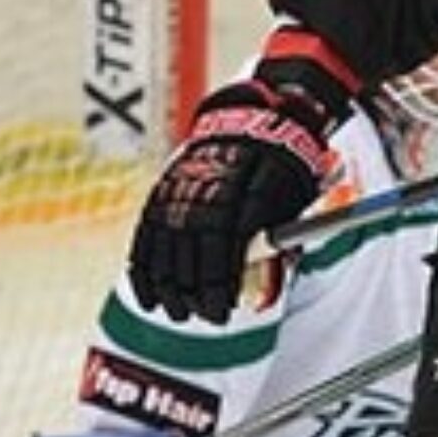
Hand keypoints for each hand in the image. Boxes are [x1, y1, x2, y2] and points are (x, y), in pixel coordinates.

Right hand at [128, 80, 330, 322]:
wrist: (252, 119)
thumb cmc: (280, 171)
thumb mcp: (293, 198)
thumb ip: (278, 244)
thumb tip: (261, 299)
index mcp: (250, 177)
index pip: (229, 233)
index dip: (222, 274)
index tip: (225, 306)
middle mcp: (210, 179)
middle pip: (195, 239)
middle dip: (198, 286)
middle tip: (209, 317)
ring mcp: (182, 184)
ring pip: (167, 240)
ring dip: (170, 285)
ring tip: (179, 314)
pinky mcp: (162, 190)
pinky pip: (146, 234)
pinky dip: (144, 270)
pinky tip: (149, 298)